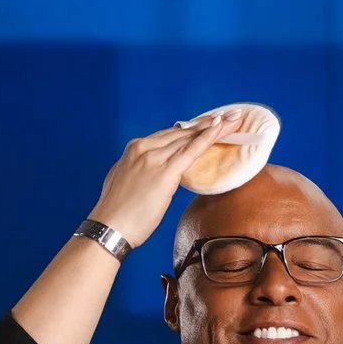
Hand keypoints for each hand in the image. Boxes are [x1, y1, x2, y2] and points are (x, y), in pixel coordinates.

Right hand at [86, 117, 236, 249]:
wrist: (109, 227)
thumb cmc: (117, 213)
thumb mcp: (125, 181)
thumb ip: (140, 171)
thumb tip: (151, 173)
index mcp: (135, 149)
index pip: (169, 135)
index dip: (191, 129)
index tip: (206, 123)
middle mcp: (144, 148)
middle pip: (182, 133)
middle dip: (206, 124)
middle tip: (229, 116)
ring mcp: (154, 158)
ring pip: (189, 138)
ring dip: (214, 127)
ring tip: (233, 120)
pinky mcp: (165, 173)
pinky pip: (191, 151)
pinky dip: (208, 138)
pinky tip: (221, 128)